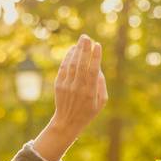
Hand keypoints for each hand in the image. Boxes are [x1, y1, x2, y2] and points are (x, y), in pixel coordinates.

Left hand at [31, 35, 107, 160]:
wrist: (67, 122)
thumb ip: (101, 84)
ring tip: (81, 40)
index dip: (95, 57)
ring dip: (76, 51)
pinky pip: (63, 68)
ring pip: (72, 64)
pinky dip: (67, 58)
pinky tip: (72, 50)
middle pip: (81, 64)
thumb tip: (97, 67)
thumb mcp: (101, 102)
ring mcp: (67, 86)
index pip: (93, 71)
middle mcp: (78, 88)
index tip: (97, 45)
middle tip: (87, 37)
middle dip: (84, 49)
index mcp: (90, 92)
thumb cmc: (88, 111)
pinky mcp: (59, 85)